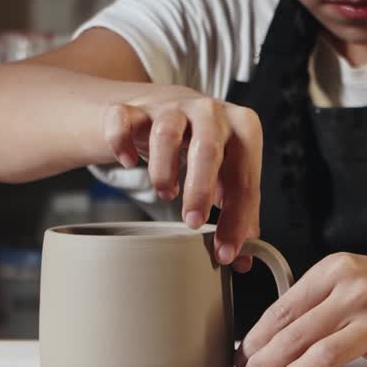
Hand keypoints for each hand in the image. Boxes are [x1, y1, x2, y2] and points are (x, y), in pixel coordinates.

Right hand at [102, 85, 261, 270]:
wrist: (173, 108)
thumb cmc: (206, 147)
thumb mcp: (229, 174)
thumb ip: (239, 213)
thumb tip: (244, 259)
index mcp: (243, 128)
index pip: (244, 176)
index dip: (237, 218)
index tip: (224, 251)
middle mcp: (210, 113)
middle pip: (208, 148)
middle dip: (200, 190)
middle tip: (192, 223)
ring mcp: (172, 107)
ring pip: (167, 132)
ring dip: (164, 168)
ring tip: (165, 193)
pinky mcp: (136, 109)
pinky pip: (123, 120)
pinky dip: (121, 142)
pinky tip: (128, 162)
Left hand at [237, 250, 366, 366]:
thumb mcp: (344, 276)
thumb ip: (310, 301)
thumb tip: (266, 337)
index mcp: (335, 271)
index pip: (285, 308)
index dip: (259, 336)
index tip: (244, 355)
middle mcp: (357, 291)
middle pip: (299, 333)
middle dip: (269, 359)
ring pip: (329, 352)